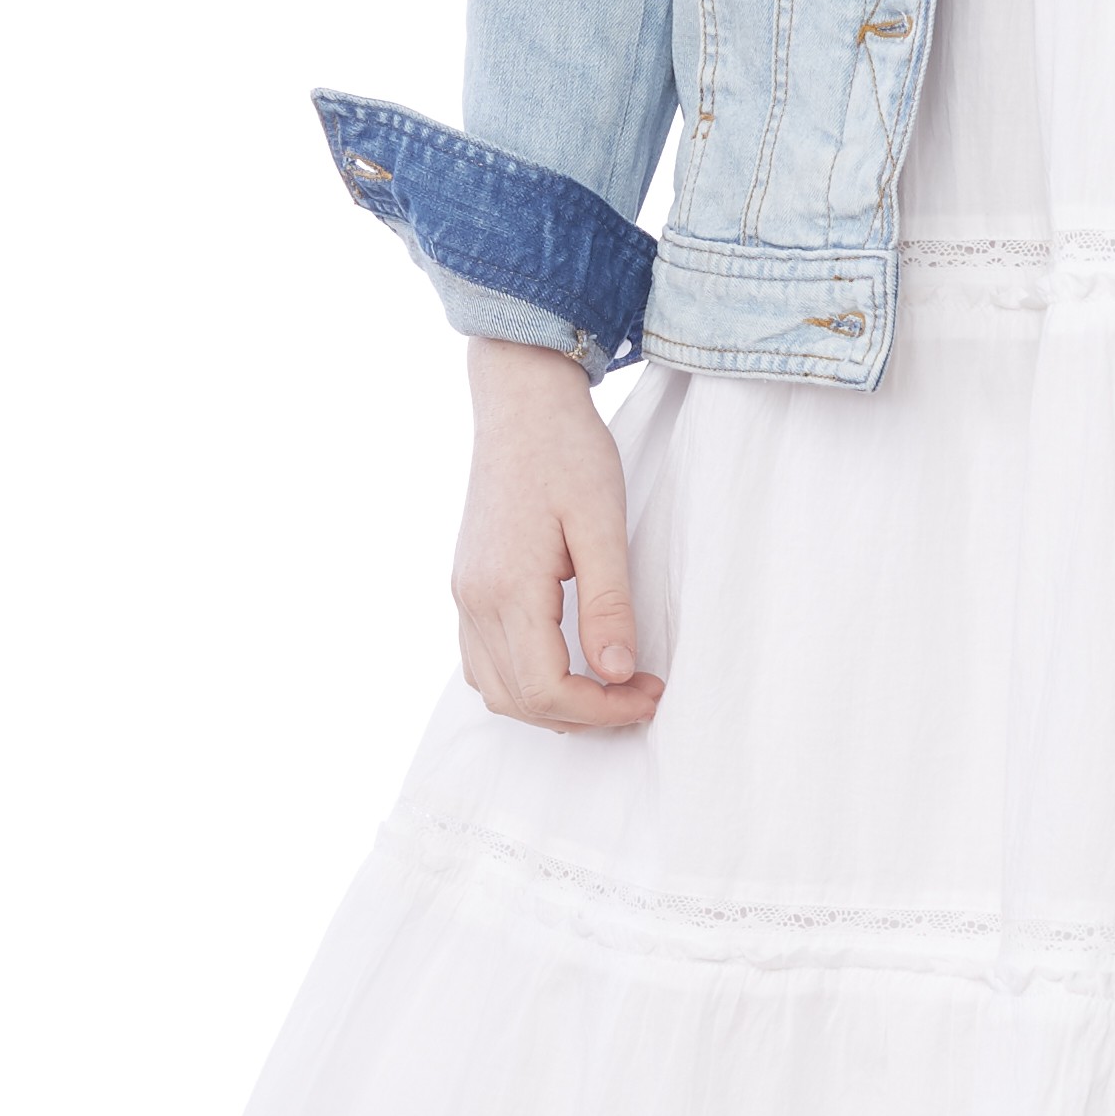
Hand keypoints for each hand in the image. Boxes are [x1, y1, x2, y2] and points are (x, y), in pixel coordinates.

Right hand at [451, 341, 663, 731]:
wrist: (521, 401)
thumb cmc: (568, 452)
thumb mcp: (603, 524)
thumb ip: (609, 605)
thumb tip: (617, 674)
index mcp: (508, 588)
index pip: (547, 689)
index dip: (602, 709)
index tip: (649, 693)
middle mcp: (475, 600)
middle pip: (519, 701)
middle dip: (583, 714)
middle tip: (639, 693)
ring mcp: (464, 594)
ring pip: (495, 690)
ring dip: (550, 705)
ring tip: (607, 687)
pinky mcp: (467, 584)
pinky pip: (482, 661)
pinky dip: (522, 682)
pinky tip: (566, 664)